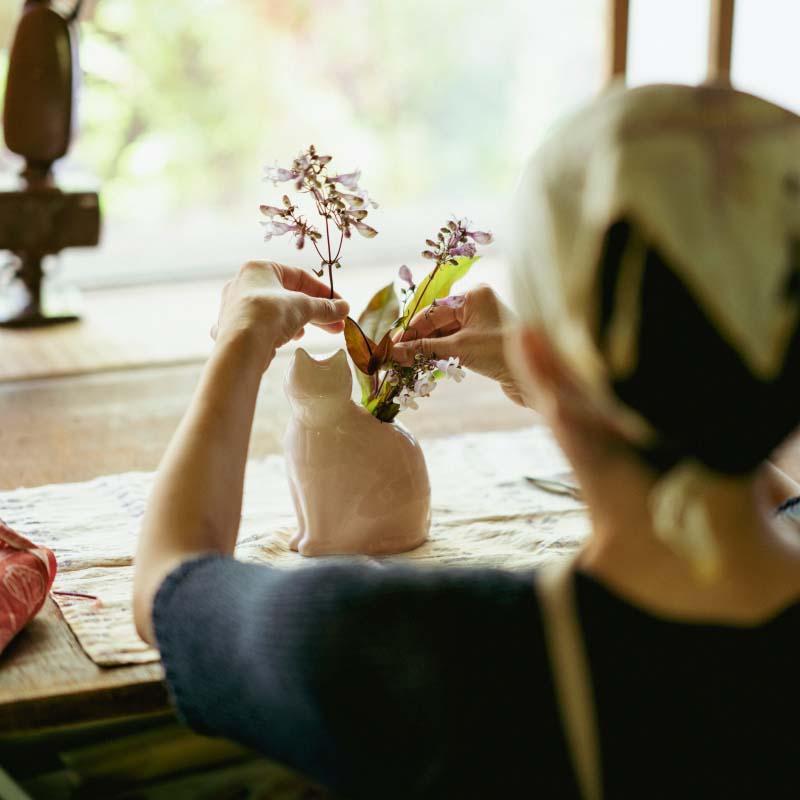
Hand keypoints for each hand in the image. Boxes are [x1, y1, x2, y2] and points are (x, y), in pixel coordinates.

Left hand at [212, 261, 348, 362]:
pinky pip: (262, 325)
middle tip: (336, 325)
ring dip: (298, 321)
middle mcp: (243, 283)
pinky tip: (288, 339)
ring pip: (275, 311)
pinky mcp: (233, 328)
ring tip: (310, 334)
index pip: (299, 276)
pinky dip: (278, 330)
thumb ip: (325, 307)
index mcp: (259, 268)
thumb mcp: (304, 307)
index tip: (340, 306)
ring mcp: (236, 307)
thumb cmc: (270, 314)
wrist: (241, 346)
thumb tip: (344, 308)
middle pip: (288, 295)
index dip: (324, 292)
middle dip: (314, 311)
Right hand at [392, 284, 524, 404]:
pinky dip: (439, 355)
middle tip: (395, 357)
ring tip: (405, 364)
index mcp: (474, 296)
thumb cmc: (501, 352)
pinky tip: (424, 365)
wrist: (535, 378)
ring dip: (426, 350)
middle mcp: (477, 305)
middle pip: (437, 322)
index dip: (411, 330)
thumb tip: (395, 351)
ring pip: (444, 335)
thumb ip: (426, 348)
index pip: (433, 311)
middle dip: (417, 340)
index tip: (392, 345)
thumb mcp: (460, 347)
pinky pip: (454, 345)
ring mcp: (481, 324)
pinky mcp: (483, 343)